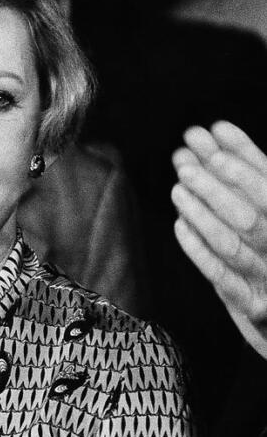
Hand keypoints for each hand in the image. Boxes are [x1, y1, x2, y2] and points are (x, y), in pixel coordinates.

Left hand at [171, 120, 266, 359]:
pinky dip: (197, 248)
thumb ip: (250, 171)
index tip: (214, 134)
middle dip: (217, 183)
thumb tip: (216, 131)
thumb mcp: (266, 206)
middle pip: (251, 213)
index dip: (244, 159)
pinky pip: (220, 275)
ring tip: (178, 186)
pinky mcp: (252, 304)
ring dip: (202, 212)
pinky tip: (179, 223)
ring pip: (232, 242)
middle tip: (185, 161)